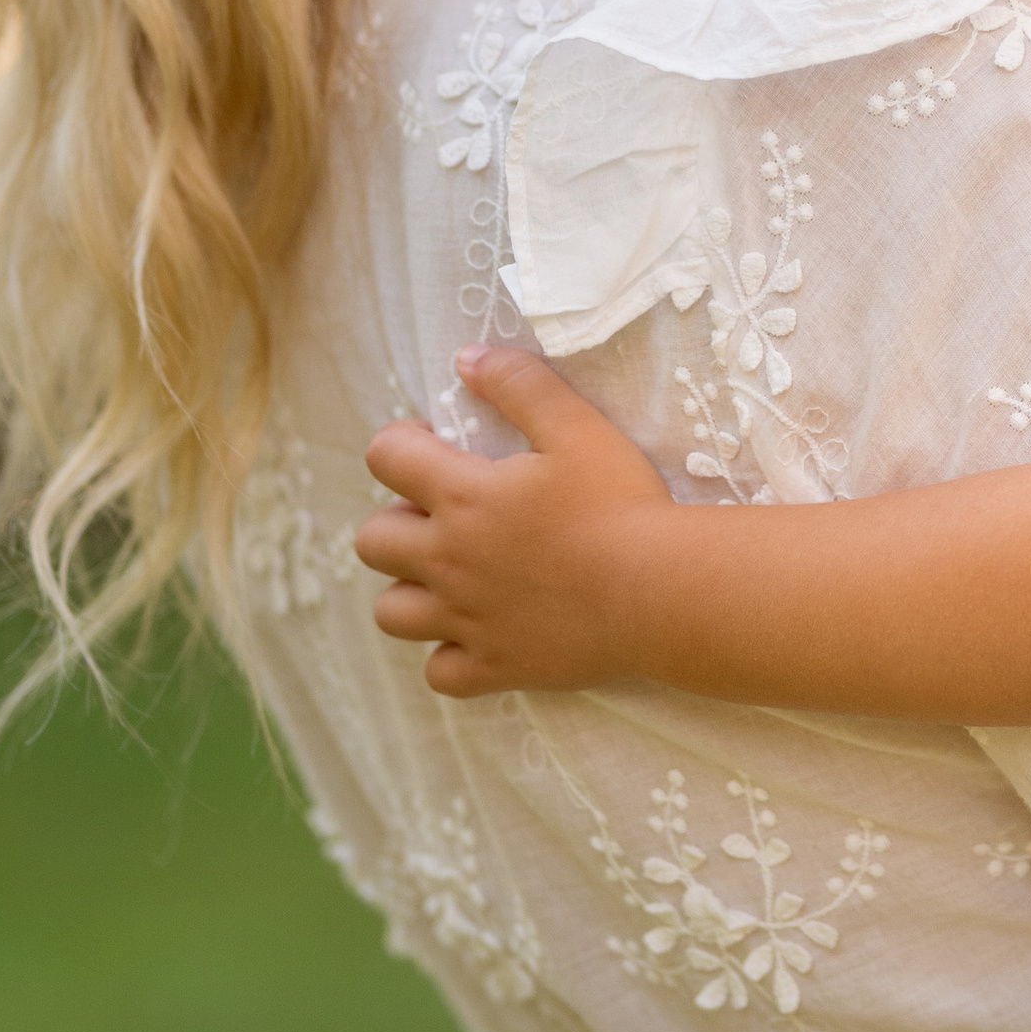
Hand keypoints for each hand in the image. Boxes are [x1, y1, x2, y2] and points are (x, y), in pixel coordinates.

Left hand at [355, 349, 673, 697]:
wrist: (658, 590)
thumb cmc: (621, 503)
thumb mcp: (577, 426)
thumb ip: (520, 385)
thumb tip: (466, 359)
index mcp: (463, 495)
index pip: (385, 457)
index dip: (401, 443)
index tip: (435, 446)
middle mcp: (448, 559)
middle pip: (372, 541)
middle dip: (396, 521)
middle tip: (445, 516)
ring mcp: (466, 619)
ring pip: (391, 612)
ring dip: (410, 591)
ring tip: (451, 578)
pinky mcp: (495, 666)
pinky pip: (440, 672)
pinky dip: (451, 654)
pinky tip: (482, 633)